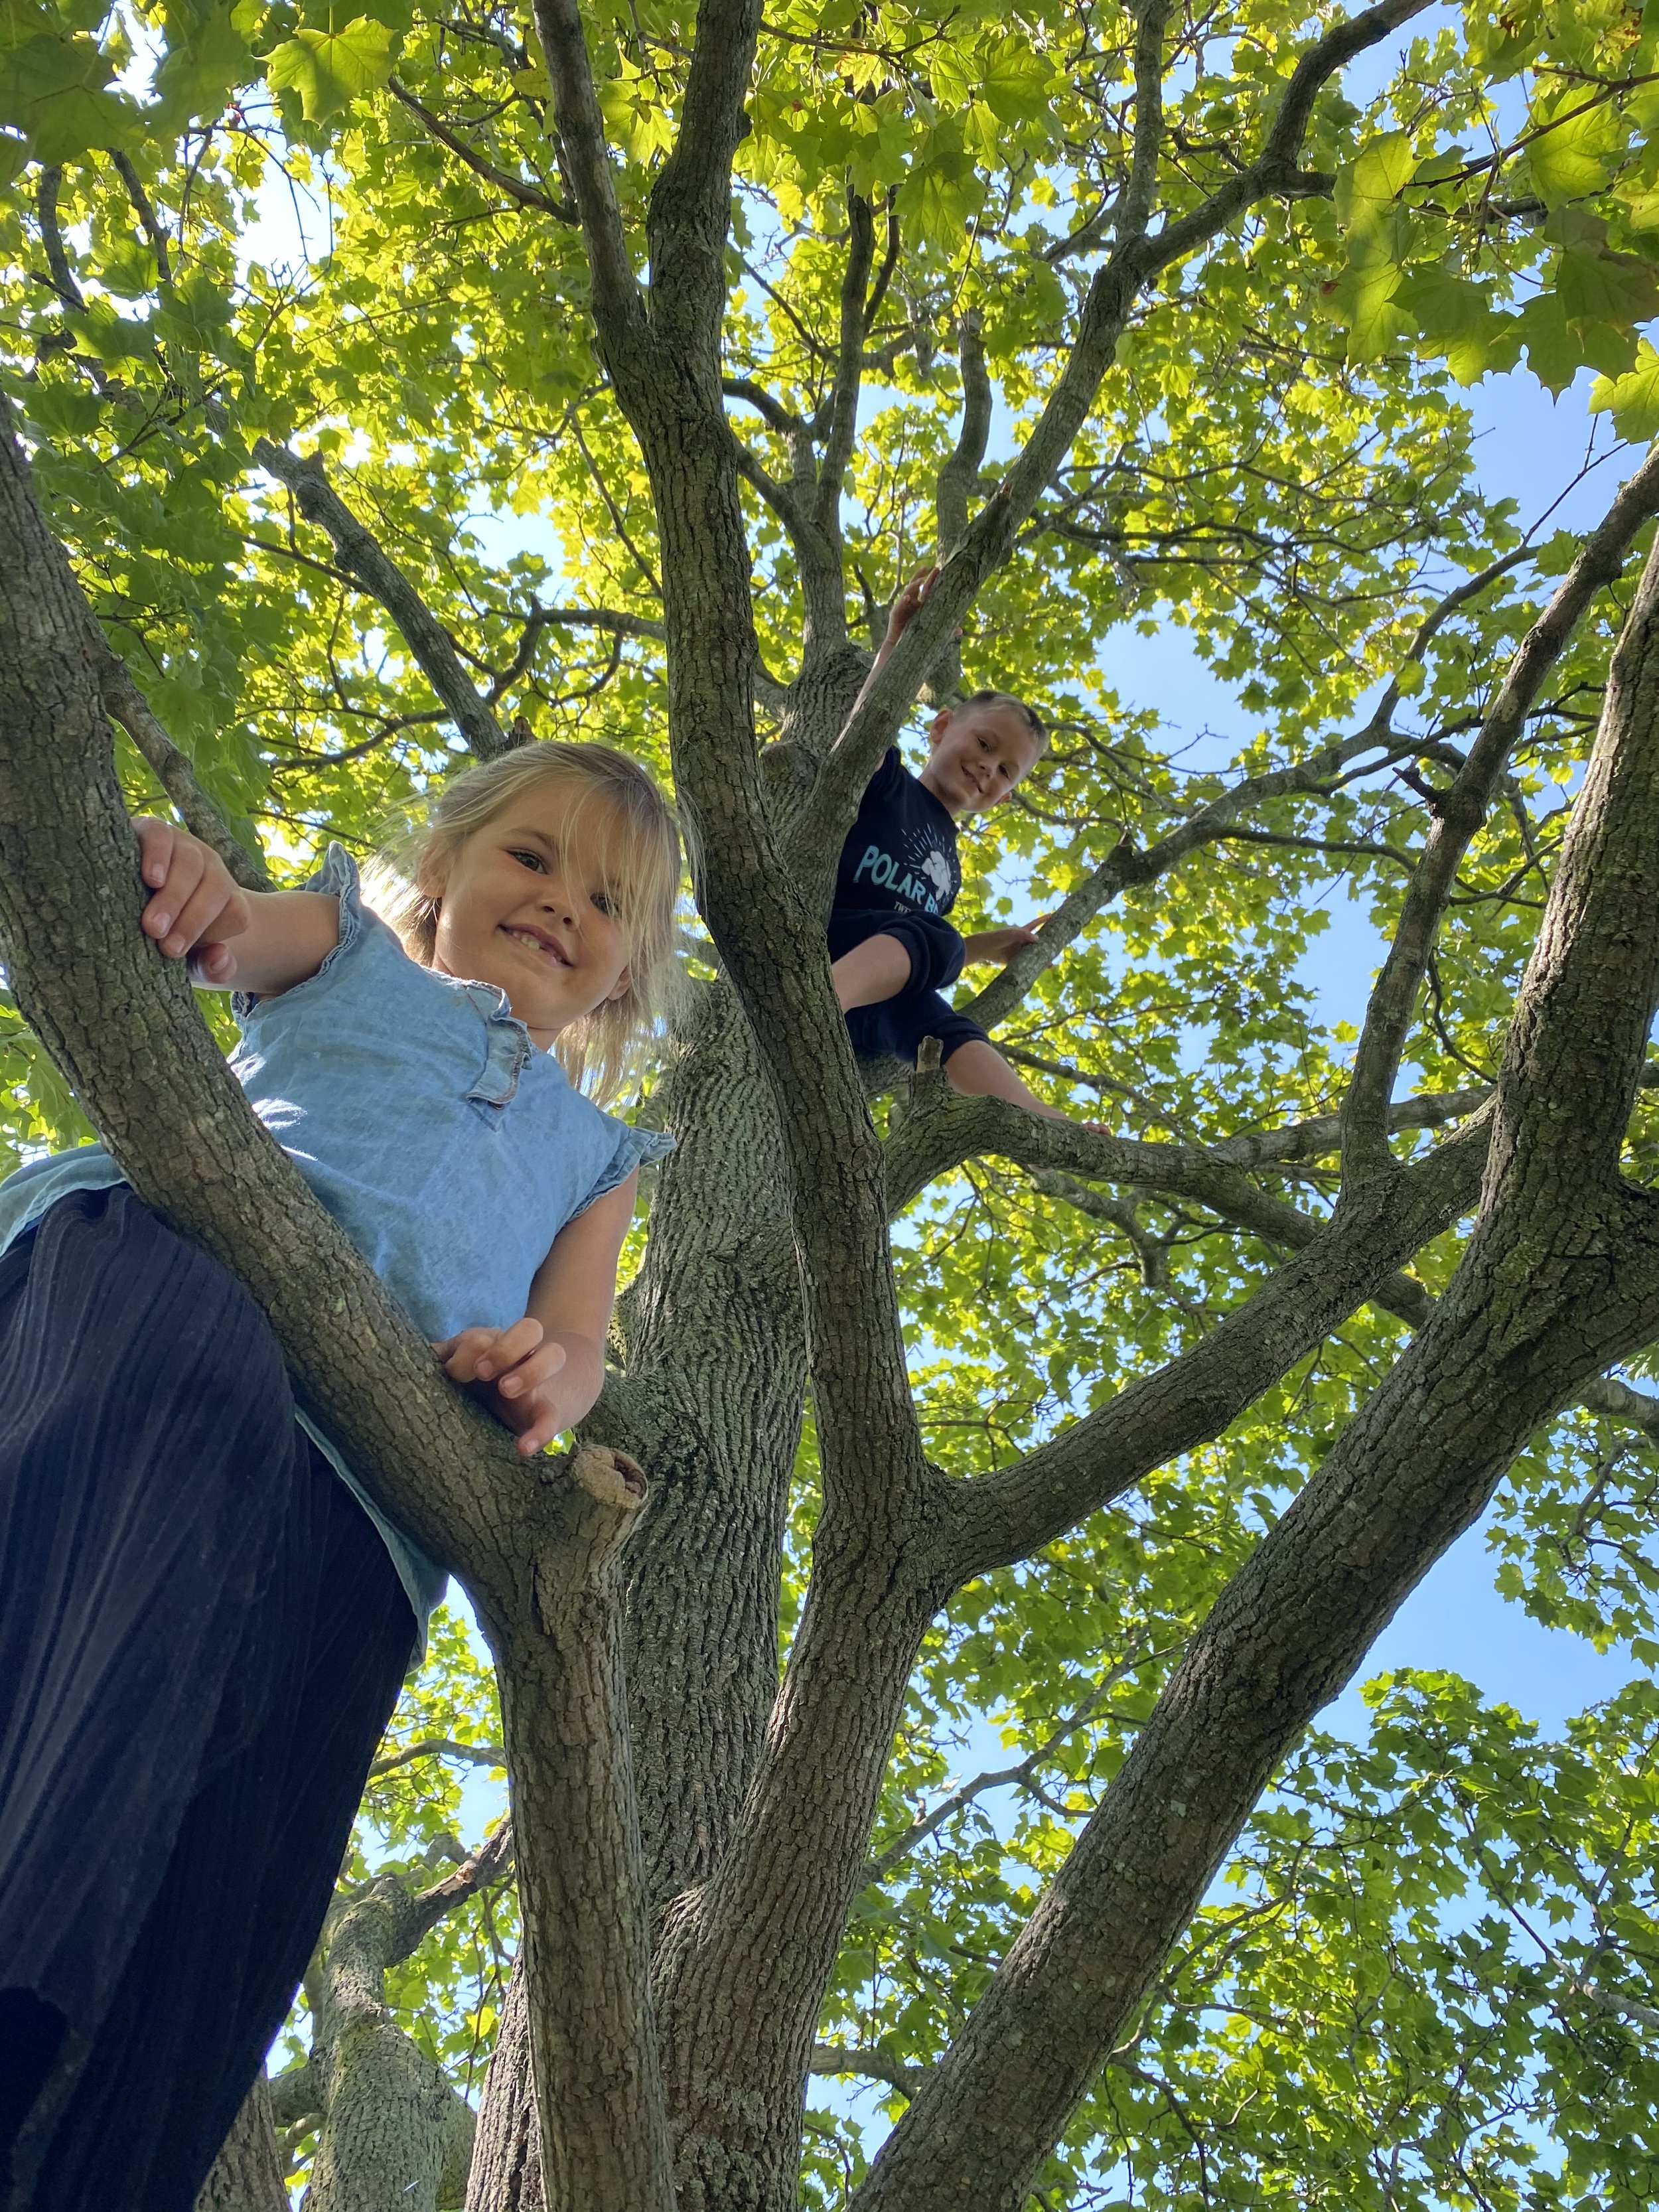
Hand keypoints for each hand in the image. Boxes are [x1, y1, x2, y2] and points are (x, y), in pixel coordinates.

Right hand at [135, 819, 249, 985]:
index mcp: (225, 898)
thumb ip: (210, 966)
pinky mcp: (153, 830)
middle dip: (193, 920)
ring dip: (174, 896)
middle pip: (217, 888)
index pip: (237, 913)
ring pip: (191, 864)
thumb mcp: (185, 956)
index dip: (211, 931)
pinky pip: (161, 836)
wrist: (119, 895)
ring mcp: (183, 846)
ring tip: (152, 925)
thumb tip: (221, 958)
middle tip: (164, 946)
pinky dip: (158, 856)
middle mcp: (210, 869)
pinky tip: (151, 879)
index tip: (175, 951)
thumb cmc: (159, 932)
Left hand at [433, 1318, 573, 1456]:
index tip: (452, 1371)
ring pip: (553, 1355)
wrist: (539, 1396)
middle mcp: (522, 1355)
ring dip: (530, 1370)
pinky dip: (541, 1432)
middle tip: (482, 1372)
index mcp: (494, 1345)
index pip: (486, 1335)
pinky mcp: (548, 1411)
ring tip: (505, 1390)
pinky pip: (552, 1417)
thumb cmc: (486, 1380)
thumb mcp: (462, 1367)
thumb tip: (407, 1359)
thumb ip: (439, 1362)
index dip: (468, 1349)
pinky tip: (523, 1448)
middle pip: (529, 1329)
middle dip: (504, 1348)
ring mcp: (539, 1381)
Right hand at [876, 565, 939, 662]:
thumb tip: (960, 630)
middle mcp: (911, 602)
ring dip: (913, 586)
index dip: (931, 579)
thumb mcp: (932, 632)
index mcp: (920, 604)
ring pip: (908, 592)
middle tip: (929, 568)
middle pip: (915, 584)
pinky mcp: (895, 614)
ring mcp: (903, 607)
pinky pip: (899, 606)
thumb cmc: (915, 638)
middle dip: (921, 575)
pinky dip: (903, 602)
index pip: (926, 588)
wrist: (901, 647)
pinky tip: (908, 598)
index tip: (938, 569)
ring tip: (921, 581)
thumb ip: (945, 630)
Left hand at [963, 917, 1048, 964]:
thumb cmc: (998, 937)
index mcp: (1021, 931)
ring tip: (1051, 963)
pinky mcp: (1014, 960)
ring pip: (1033, 954)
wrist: (984, 949)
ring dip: (1041, 959)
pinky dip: (1032, 967)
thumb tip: (1038, 940)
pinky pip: (1025, 963)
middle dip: (1047, 943)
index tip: (1052, 915)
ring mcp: (1018, 950)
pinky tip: (1039, 970)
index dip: (1043, 920)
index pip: (1035, 924)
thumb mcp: (1011, 934)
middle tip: (1058, 945)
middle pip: (1037, 941)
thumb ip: (1024, 935)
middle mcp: (1021, 941)